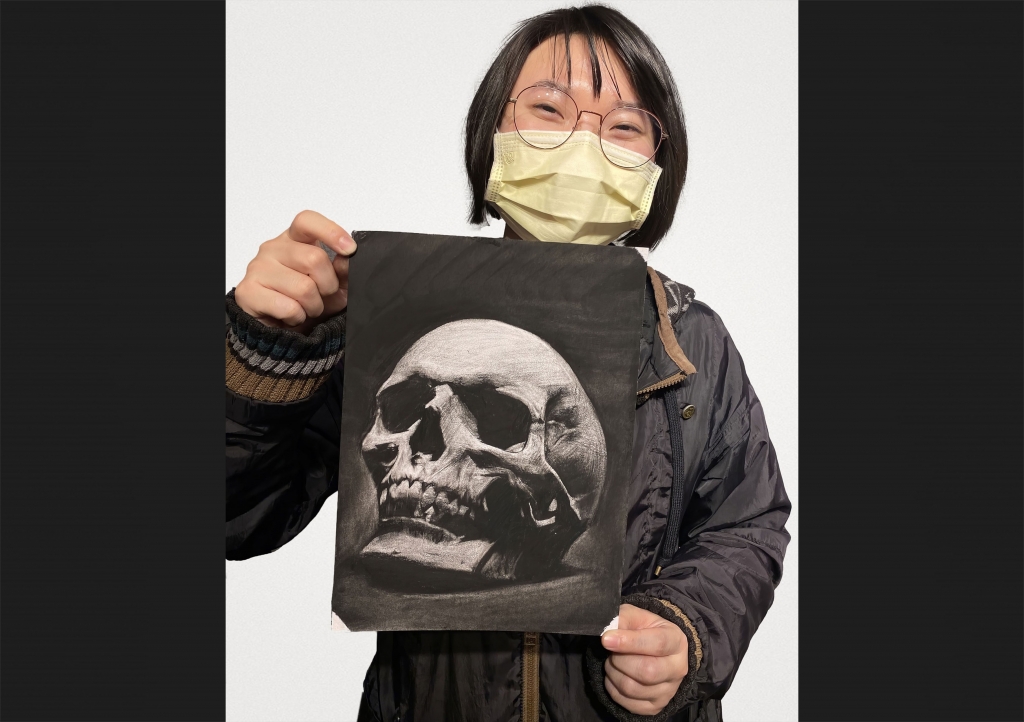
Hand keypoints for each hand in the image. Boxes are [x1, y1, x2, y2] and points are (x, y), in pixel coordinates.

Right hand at [234, 210, 355, 334]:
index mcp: (293, 240)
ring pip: (304, 287)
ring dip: (313, 306)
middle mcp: (273, 249)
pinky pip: (289, 307)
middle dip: (328, 285)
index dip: (331, 232)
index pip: (307, 221)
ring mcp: (258, 268)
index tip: (350, 250)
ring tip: (305, 308)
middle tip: (321, 296)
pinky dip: (298, 317)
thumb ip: (342, 271)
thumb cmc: (304, 301)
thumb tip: (347, 260)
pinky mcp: (248, 291)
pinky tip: (291, 316)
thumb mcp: (331, 285)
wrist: (280, 331)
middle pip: (314, 258)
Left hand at [601, 603, 688, 715]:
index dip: (630, 642)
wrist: (657, 650)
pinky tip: (615, 676)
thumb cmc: (644, 630)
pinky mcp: (655, 707)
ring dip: (613, 674)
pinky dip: (613, 689)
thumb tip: (608, 633)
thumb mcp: (636, 616)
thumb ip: (623, 619)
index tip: (606, 639)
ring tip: (613, 662)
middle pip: (646, 672)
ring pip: (632, 689)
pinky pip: (626, 703)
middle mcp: (678, 668)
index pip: (657, 644)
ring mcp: (668, 691)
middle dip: (619, 660)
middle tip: (611, 652)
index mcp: (676, 641)